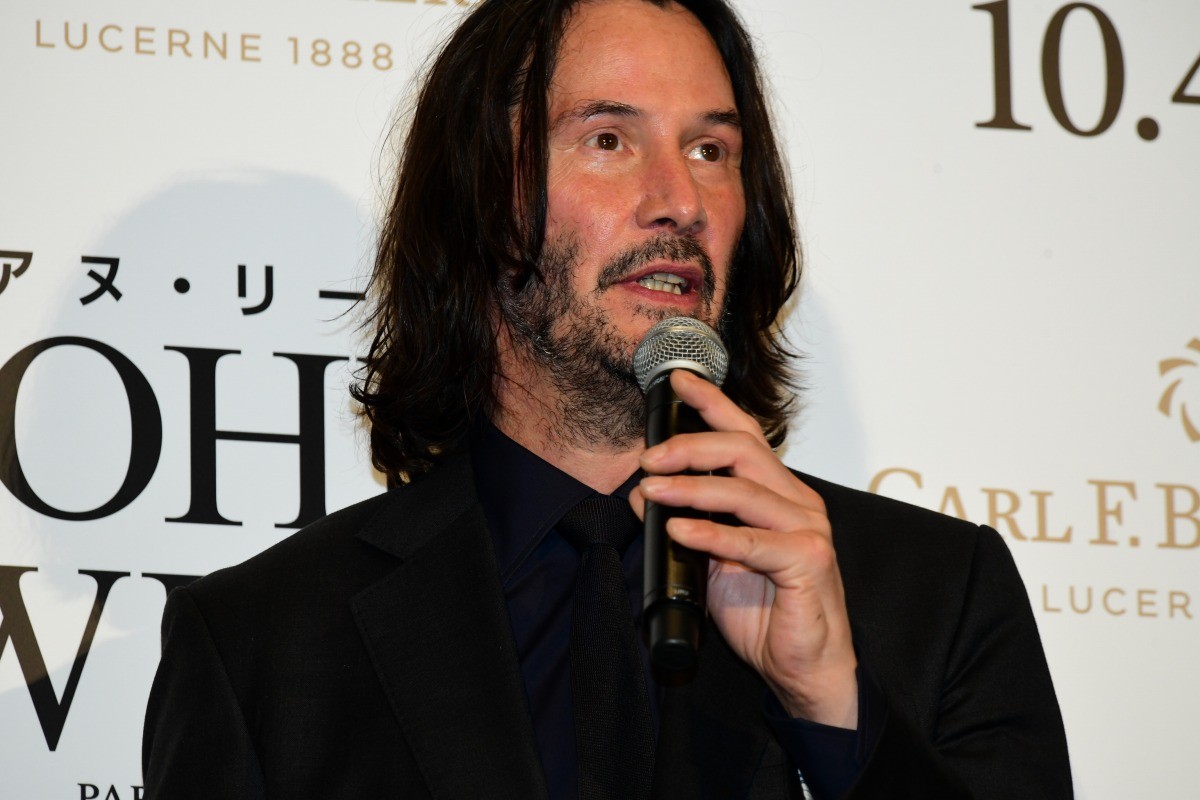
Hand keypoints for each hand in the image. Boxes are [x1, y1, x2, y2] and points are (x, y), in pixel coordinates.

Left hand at [628, 369, 857, 727]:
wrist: (801, 667)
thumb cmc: (766, 613)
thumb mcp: (712, 559)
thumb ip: (686, 521)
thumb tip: (643, 491)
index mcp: (778, 494)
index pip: (744, 436)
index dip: (712, 404)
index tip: (676, 381)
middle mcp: (798, 502)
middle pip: (743, 451)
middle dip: (689, 446)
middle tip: (648, 457)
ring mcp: (808, 529)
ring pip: (744, 490)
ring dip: (690, 487)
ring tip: (652, 490)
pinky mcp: (808, 561)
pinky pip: (751, 540)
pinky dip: (710, 533)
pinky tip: (677, 531)